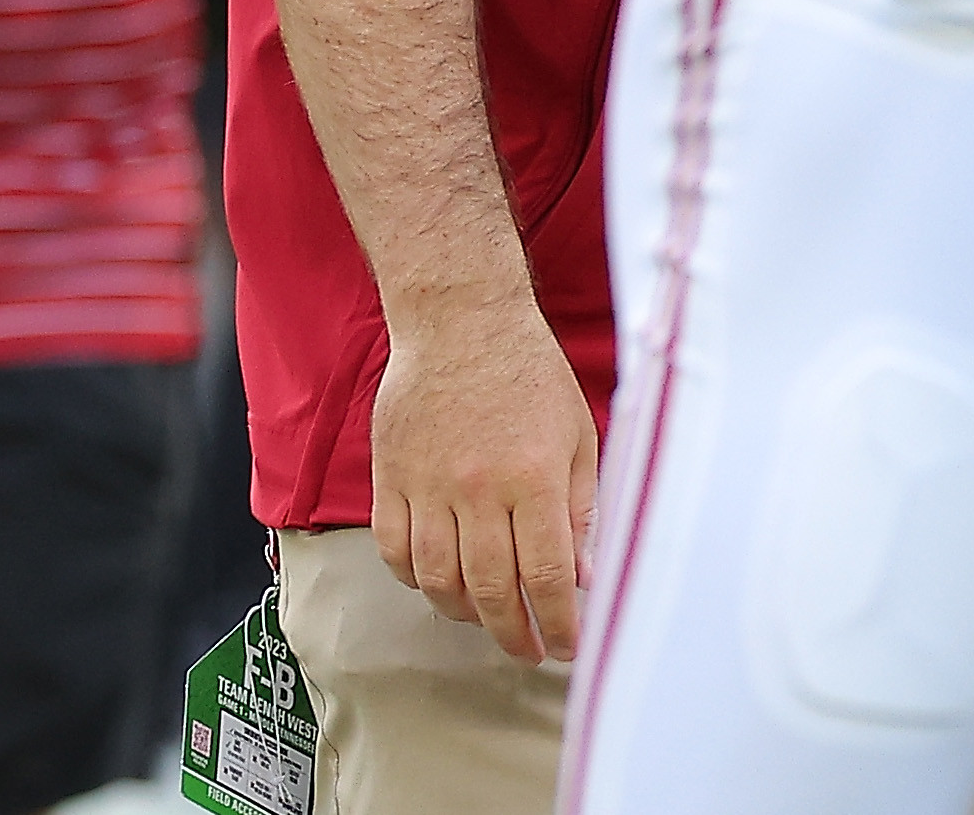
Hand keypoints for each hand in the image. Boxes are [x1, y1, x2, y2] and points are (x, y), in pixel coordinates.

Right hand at [370, 290, 601, 665]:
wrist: (460, 322)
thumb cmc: (530, 373)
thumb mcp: (577, 434)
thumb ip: (581, 507)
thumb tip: (583, 578)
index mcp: (534, 477)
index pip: (545, 575)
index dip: (556, 623)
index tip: (564, 647)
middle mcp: (479, 488)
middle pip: (490, 590)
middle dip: (513, 634)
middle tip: (527, 650)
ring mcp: (428, 485)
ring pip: (438, 581)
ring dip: (464, 613)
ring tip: (487, 619)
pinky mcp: (391, 478)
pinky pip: (394, 550)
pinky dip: (415, 579)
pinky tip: (438, 582)